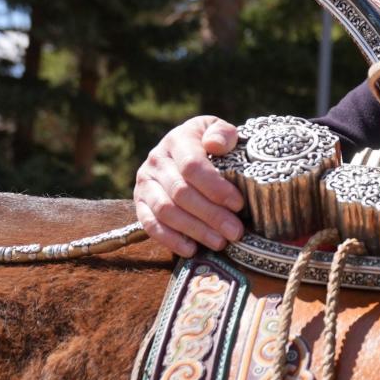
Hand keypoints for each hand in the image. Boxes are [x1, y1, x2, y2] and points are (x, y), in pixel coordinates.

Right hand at [134, 115, 243, 256]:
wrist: (189, 147)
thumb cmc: (211, 142)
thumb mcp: (219, 130)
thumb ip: (222, 134)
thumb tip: (215, 145)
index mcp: (178, 140)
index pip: (192, 166)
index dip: (215, 188)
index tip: (238, 204)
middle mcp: (156, 161)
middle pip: (181, 193)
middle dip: (211, 215)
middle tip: (235, 232)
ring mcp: (145, 183)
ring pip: (166, 211)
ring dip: (194, 230)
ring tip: (220, 242)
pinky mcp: (140, 203)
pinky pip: (150, 225)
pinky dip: (170, 239)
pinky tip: (192, 249)